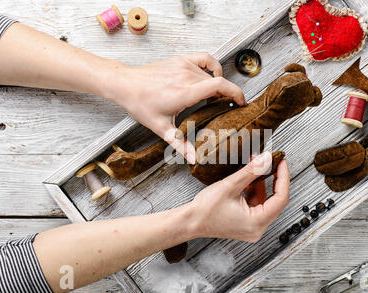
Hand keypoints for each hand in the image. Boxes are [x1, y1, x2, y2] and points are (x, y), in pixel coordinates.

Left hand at [106, 53, 245, 163]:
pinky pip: (205, 58)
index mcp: (185, 93)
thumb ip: (181, 144)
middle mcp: (187, 76)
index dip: (236, 93)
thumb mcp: (162, 128)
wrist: (125, 85)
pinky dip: (214, 65)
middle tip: (226, 108)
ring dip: (218, 85)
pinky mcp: (180, 60)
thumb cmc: (141, 104)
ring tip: (213, 99)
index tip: (241, 102)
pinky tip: (212, 75)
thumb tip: (194, 159)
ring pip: (212, 74)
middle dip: (226, 95)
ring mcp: (184, 65)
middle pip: (218, 82)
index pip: (220, 85)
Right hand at [191, 152, 289, 242]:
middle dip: (272, 179)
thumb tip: (267, 159)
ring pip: (265, 201)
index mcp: (257, 223)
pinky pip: (256, 205)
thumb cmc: (205, 209)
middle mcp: (257, 229)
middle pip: (275, 201)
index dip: (283, 178)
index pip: (281, 198)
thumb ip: (251, 171)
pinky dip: (253, 191)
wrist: (190, 221)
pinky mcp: (246, 224)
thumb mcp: (230, 185)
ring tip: (255, 165)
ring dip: (261, 183)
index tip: (282, 162)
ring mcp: (252, 228)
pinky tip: (248, 178)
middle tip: (272, 161)